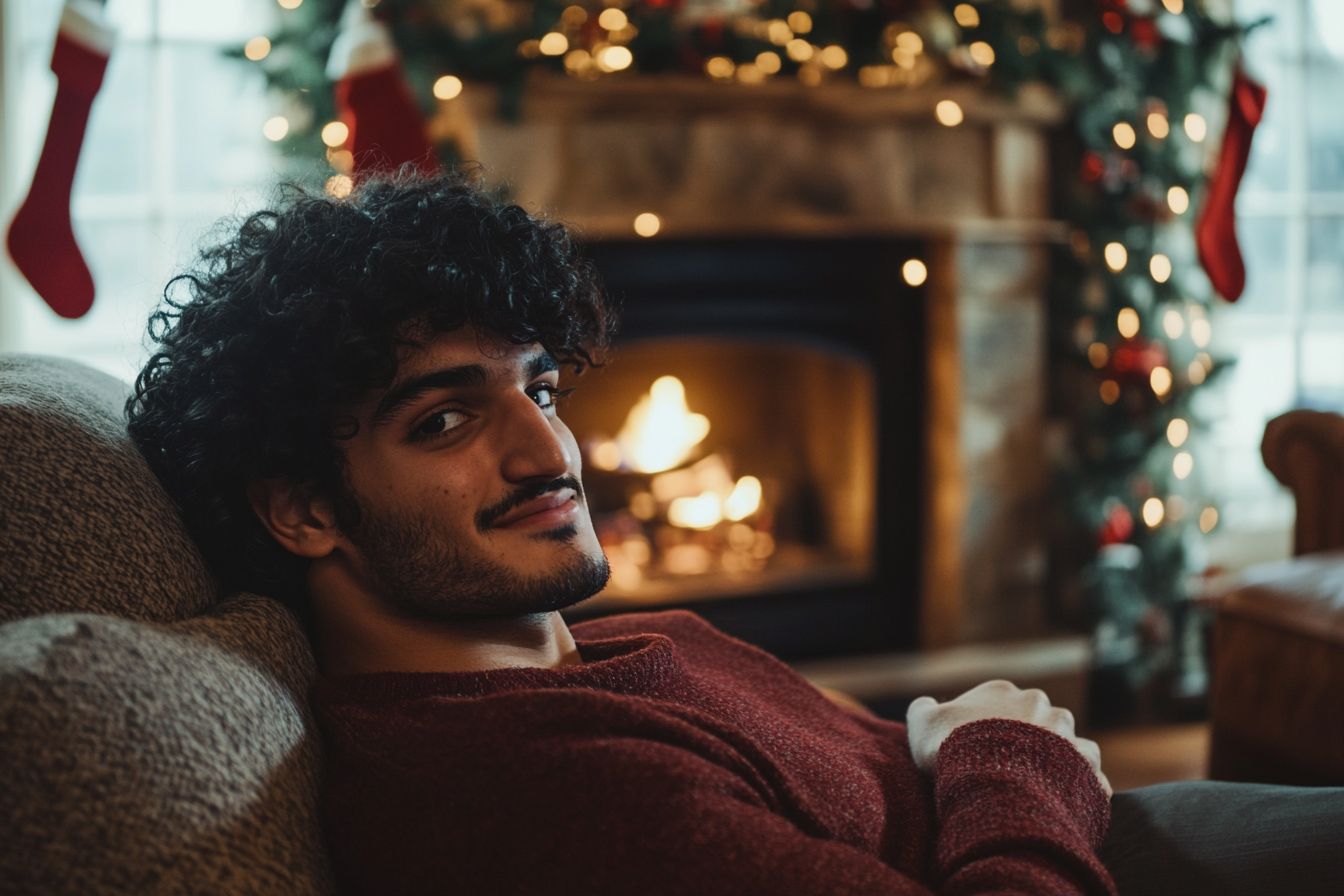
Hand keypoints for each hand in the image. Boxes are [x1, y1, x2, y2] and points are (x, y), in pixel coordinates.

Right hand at [906, 680, 1111, 796]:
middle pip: (1035, 719)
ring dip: (1059, 760)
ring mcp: (1068, 734)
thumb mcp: (922, 723)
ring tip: (1040, 787)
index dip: (987, 725)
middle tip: (1009, 769)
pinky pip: (1090, 775)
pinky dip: (1082, 785)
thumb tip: (924, 705)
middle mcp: (1040, 705)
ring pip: (1068, 744)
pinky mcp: (1087, 766)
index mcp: (1003, 691)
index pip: (998, 702)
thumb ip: (922, 709)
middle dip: (1028, 740)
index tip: (978, 748)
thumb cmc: (955, 748)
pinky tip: (1067, 800)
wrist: (995, 782)